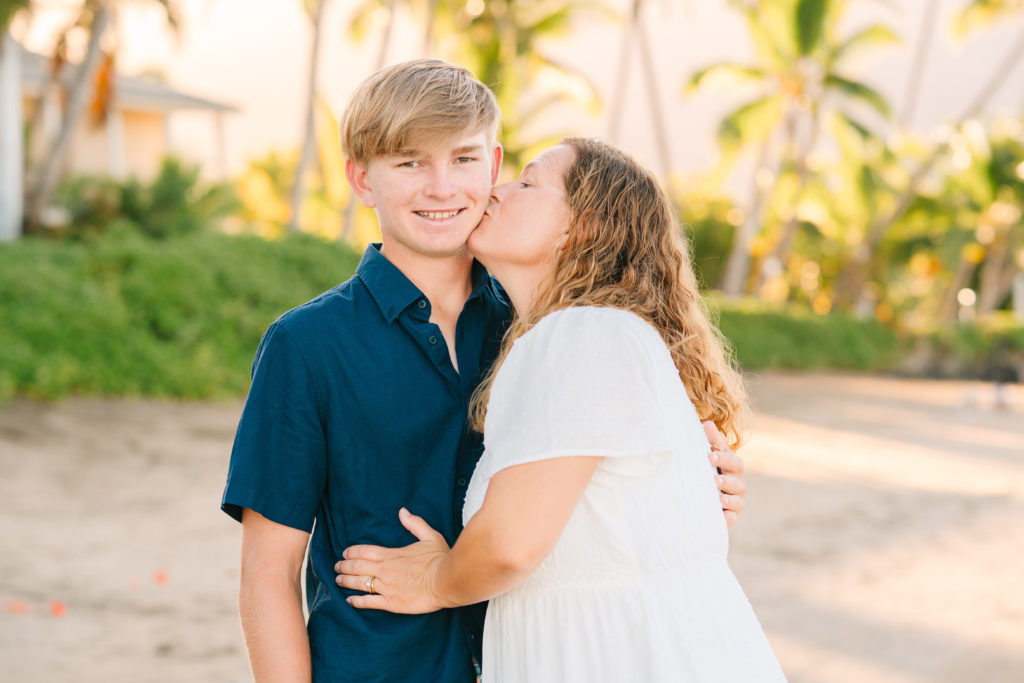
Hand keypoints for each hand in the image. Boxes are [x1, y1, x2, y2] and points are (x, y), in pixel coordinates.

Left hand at [334, 508, 449, 612]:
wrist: (446, 581)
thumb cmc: (440, 558)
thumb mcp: (430, 536)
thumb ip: (415, 524)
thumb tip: (403, 511)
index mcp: (392, 554)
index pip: (365, 551)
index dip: (352, 551)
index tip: (345, 552)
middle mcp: (385, 570)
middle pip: (358, 566)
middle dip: (344, 566)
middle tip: (336, 566)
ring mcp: (387, 587)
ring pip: (360, 583)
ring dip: (346, 581)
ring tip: (337, 580)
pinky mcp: (391, 603)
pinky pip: (369, 602)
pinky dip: (356, 601)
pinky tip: (349, 601)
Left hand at [703, 421, 746, 526]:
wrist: (703, 495)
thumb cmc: (706, 469)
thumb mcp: (707, 454)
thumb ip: (709, 441)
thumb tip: (707, 424)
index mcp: (729, 463)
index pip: (729, 457)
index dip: (721, 457)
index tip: (709, 457)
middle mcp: (735, 479)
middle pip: (736, 478)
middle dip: (726, 479)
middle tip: (714, 480)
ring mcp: (735, 497)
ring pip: (737, 497)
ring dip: (728, 498)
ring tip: (719, 498)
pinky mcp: (732, 513)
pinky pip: (733, 515)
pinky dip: (729, 516)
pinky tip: (724, 516)